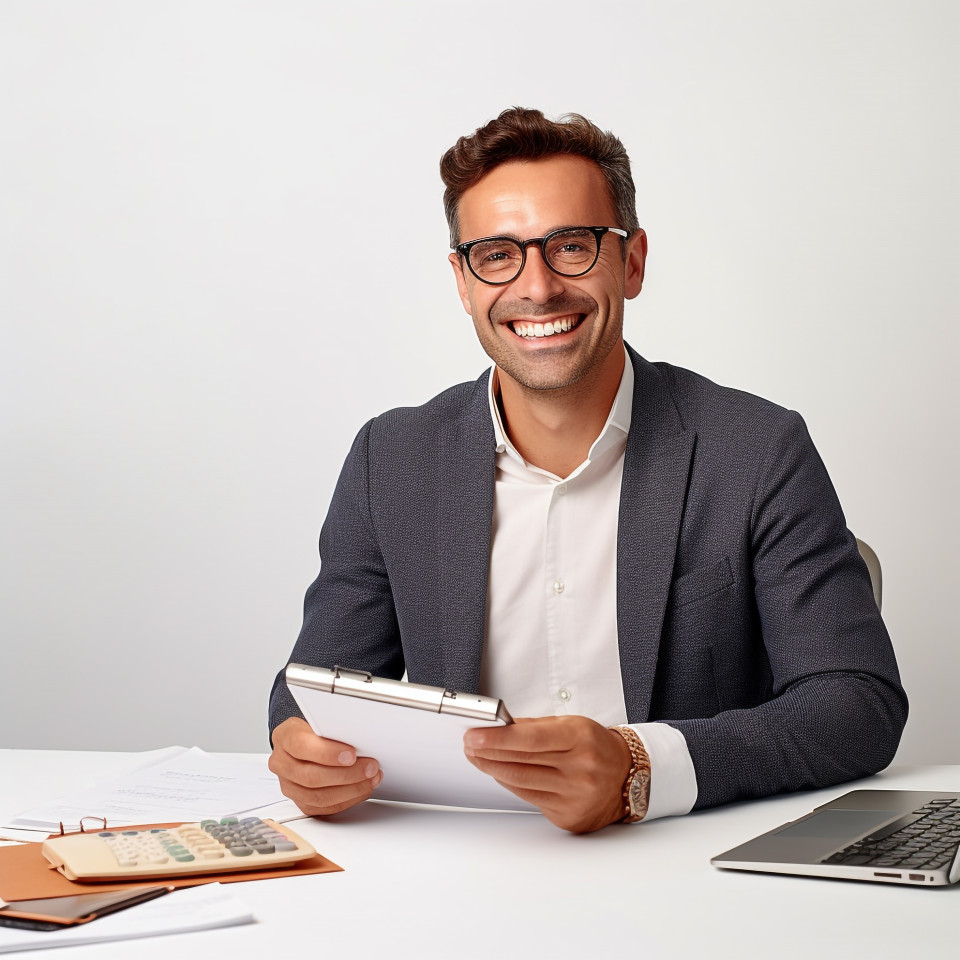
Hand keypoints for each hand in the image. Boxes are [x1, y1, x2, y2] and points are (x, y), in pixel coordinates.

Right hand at [268, 717, 381, 816]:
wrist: (304, 741)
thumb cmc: (315, 729)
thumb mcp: (321, 720)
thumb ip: (334, 729)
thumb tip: (361, 738)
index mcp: (285, 737)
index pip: (302, 746)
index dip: (328, 753)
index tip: (352, 754)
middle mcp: (282, 764)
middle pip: (311, 776)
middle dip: (346, 774)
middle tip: (370, 768)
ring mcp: (289, 786)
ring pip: (318, 797)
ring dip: (350, 790)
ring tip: (371, 779)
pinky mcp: (301, 802)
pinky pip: (324, 808)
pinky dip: (347, 800)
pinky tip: (362, 789)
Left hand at [463, 715, 632, 833]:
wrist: (626, 776)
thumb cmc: (596, 746)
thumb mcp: (571, 725)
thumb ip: (534, 726)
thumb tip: (498, 727)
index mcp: (580, 738)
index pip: (530, 738)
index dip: (498, 738)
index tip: (474, 735)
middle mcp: (580, 769)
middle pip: (521, 762)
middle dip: (488, 752)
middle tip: (469, 744)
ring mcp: (574, 795)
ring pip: (520, 782)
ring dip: (493, 768)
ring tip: (477, 757)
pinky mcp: (568, 816)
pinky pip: (529, 798)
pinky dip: (510, 783)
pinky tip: (499, 773)